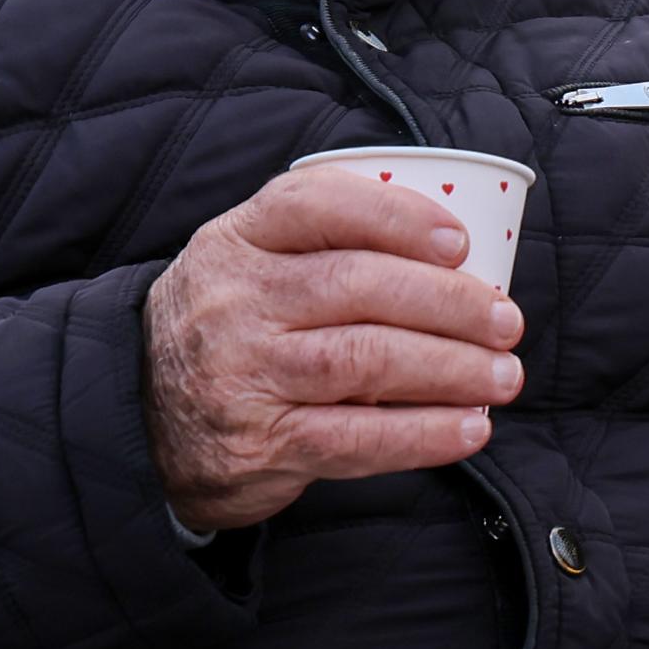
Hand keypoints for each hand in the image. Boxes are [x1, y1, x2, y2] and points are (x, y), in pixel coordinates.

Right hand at [142, 167, 524, 531]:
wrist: (141, 416)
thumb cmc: (235, 325)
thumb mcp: (252, 262)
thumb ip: (328, 243)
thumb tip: (458, 256)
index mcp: (238, 239)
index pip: (315, 205)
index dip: (397, 217)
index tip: (460, 242)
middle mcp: (235, 300)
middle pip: (358, 286)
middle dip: (449, 303)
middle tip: (507, 322)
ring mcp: (243, 373)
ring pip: (364, 360)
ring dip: (450, 369)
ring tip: (504, 375)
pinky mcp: (258, 443)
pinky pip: (353, 438)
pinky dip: (422, 435)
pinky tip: (469, 429)